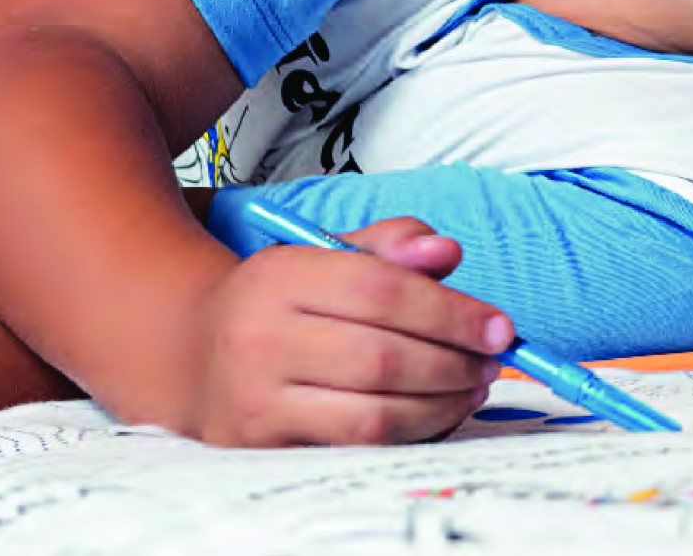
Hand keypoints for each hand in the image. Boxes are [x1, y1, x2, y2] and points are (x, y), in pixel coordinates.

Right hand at [181, 217, 510, 445]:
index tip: (499, 326)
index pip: (383, 290)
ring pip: (373, 413)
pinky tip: (437, 414)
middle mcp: (261, 338)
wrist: (192, 351)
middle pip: (384, 357)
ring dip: (441, 405)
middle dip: (454, 362)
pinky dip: (410, 434)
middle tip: (492, 361)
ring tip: (472, 388)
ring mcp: (257, 401)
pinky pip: (356, 448)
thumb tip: (448, 253)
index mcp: (282, 276)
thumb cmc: (284, 299)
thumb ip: (394, 242)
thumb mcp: (328, 252)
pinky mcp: (262, 448)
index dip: (452, 311)